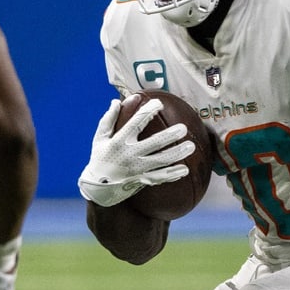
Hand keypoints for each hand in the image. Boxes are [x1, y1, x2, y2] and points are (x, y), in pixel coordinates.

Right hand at [77, 98, 195, 207]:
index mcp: (118, 141)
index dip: (148, 112)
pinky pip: (160, 177)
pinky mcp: (141, 180)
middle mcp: (129, 155)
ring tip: (191, 146)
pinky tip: (185, 170)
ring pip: (161, 161)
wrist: (97, 188)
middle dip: (170, 135)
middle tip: (183, 128)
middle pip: (154, 143)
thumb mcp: (99, 138)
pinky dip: (172, 174)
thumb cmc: (99, 158)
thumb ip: (109, 119)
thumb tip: (117, 100)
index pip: (135, 123)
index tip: (159, 103)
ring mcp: (137, 169)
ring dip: (177, 154)